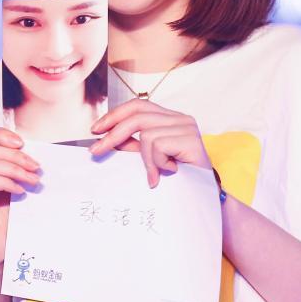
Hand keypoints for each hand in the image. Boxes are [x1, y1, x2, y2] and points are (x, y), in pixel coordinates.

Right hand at [0, 127, 39, 266]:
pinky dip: (4, 182)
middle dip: (16, 156)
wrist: (1, 250)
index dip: (0, 134)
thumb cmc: (9, 220)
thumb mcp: (15, 186)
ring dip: (14, 169)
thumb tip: (33, 151)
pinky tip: (19, 191)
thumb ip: (16, 167)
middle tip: (36, 168)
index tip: (22, 144)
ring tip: (32, 181)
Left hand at [89, 99, 211, 187]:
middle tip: (96, 150)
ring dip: (145, 159)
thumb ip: (132, 146)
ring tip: (154, 174)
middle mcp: (180, 118)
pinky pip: (158, 146)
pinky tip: (169, 171)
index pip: (138, 105)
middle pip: (137, 114)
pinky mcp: (191, 139)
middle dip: (112, 133)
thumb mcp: (150, 158)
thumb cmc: (179, 177)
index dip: (114, 115)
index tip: (95, 130)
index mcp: (170, 118)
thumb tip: (105, 138)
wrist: (205, 195)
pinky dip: (157, 163)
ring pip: (146, 134)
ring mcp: (187, 127)